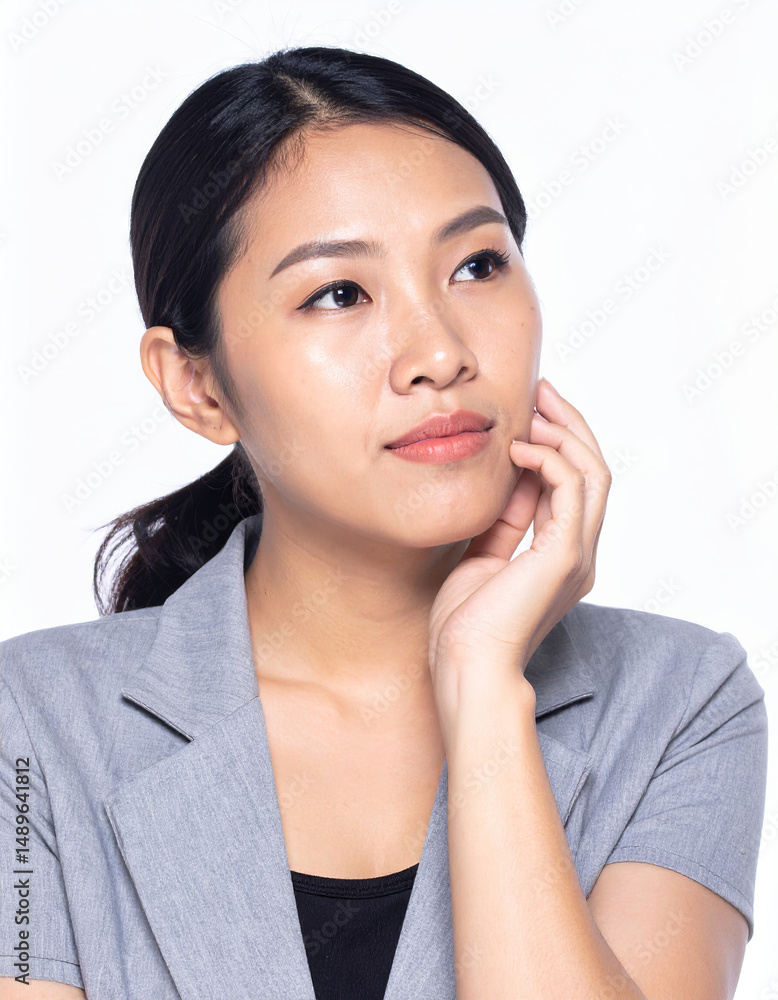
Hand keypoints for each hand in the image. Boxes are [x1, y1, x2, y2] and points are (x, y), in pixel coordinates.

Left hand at [427, 377, 611, 717]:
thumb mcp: (483, 555)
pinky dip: (550, 460)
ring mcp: (576, 554)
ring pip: (593, 474)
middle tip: (542, 391)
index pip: (573, 484)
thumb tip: (505, 474)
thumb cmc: (465, 623)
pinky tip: (519, 448)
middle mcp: (578, 551)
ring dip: (565, 434)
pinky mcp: (564, 556)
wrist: (465, 666)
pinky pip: (572, 490)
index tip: (531, 411)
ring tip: (533, 409)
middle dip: (569, 426)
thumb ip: (502, 519)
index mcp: (560, 554)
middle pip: (593, 471)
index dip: (557, 442)